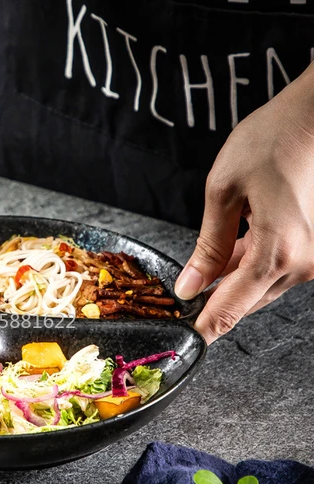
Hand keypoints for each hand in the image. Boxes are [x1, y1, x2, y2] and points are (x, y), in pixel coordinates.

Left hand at [175, 64, 313, 343]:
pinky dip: (251, 264)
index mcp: (278, 252)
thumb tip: (190, 286)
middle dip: (214, 302)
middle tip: (184, 298)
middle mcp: (303, 262)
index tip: (185, 342)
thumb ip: (208, 247)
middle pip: (247, 301)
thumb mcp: (225, 191)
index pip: (231, 308)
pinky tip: (232, 249)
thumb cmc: (275, 138)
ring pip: (262, 285)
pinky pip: (277, 267)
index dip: (204, 328)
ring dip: (232, 281)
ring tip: (204, 267)